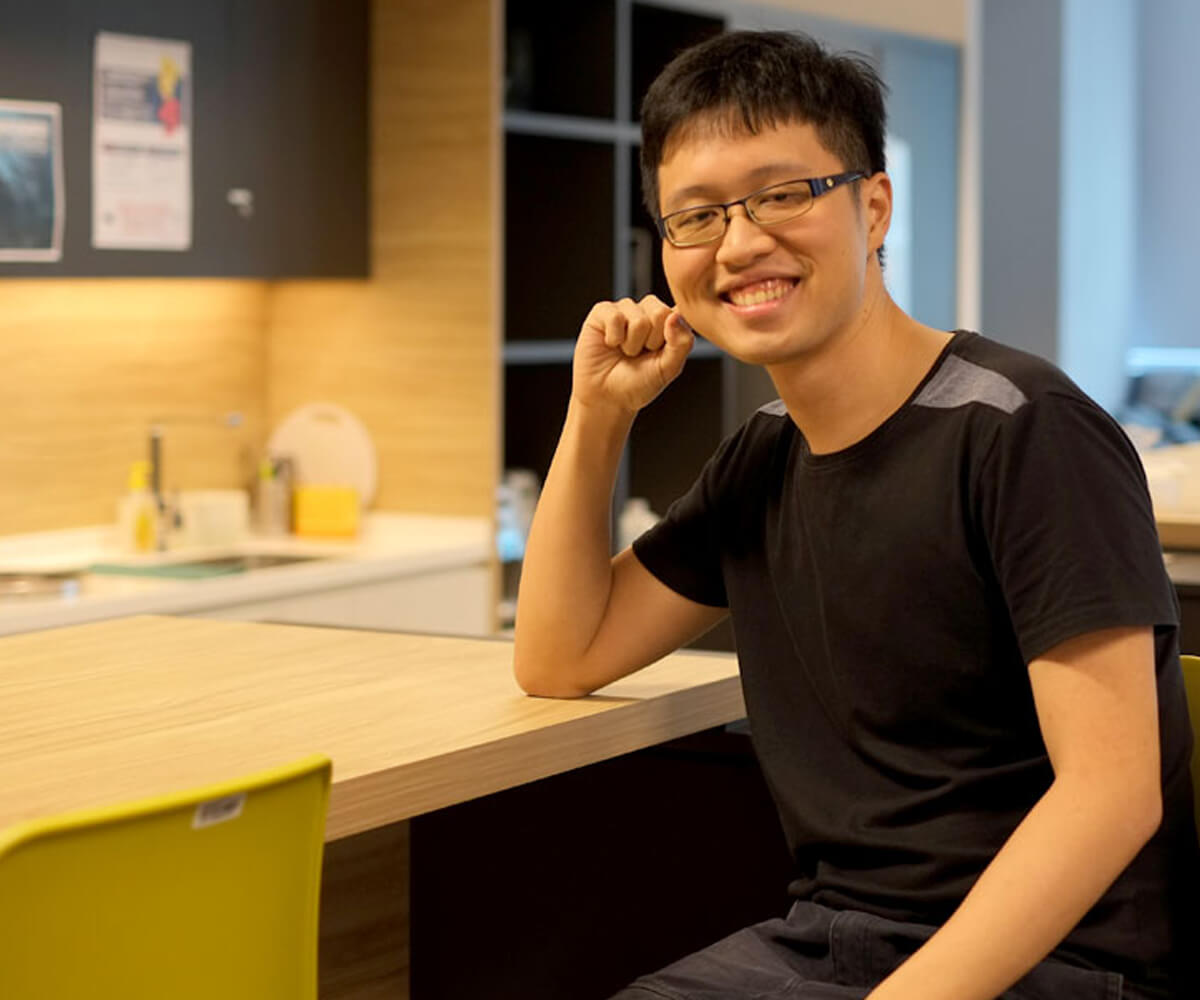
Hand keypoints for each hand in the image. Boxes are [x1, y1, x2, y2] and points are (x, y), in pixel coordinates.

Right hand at [572, 295, 694, 414]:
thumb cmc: (638, 383)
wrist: (607, 398)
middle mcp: (647, 311)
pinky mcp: (602, 311)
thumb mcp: (668, 369)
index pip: (679, 314)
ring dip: (631, 344)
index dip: (671, 339)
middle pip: (660, 313)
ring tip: (625, 352)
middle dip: (651, 342)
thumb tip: (675, 315)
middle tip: (640, 355)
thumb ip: (682, 343)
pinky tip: (610, 344)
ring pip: (638, 319)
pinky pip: (615, 317)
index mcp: (667, 321)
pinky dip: (614, 338)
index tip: (659, 356)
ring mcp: (625, 309)